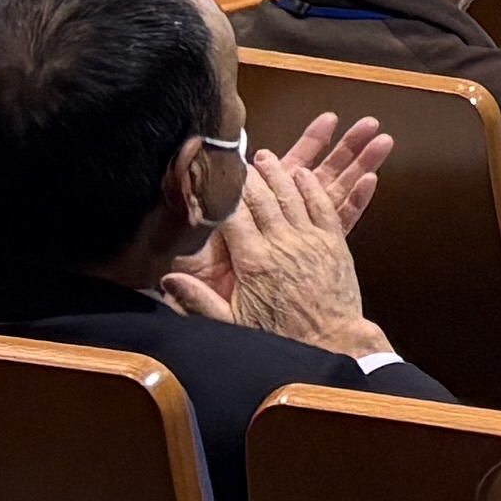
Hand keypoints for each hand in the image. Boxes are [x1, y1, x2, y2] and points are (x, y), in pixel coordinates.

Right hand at [189, 121, 391, 356]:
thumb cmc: (282, 337)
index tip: (214, 178)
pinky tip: (304, 173)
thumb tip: (166, 280)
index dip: (224, 194)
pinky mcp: (335, 242)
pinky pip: (324, 205)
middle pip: (262, 199)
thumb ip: (199, 300)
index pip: (233, 216)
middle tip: (241, 159)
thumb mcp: (233, 325)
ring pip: (292, 196)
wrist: (333, 342)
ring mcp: (310, 240)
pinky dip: (312, 186)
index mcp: (254, 262)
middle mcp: (282, 244)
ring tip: (268, 158)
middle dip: (250, 176)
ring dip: (280, 173)